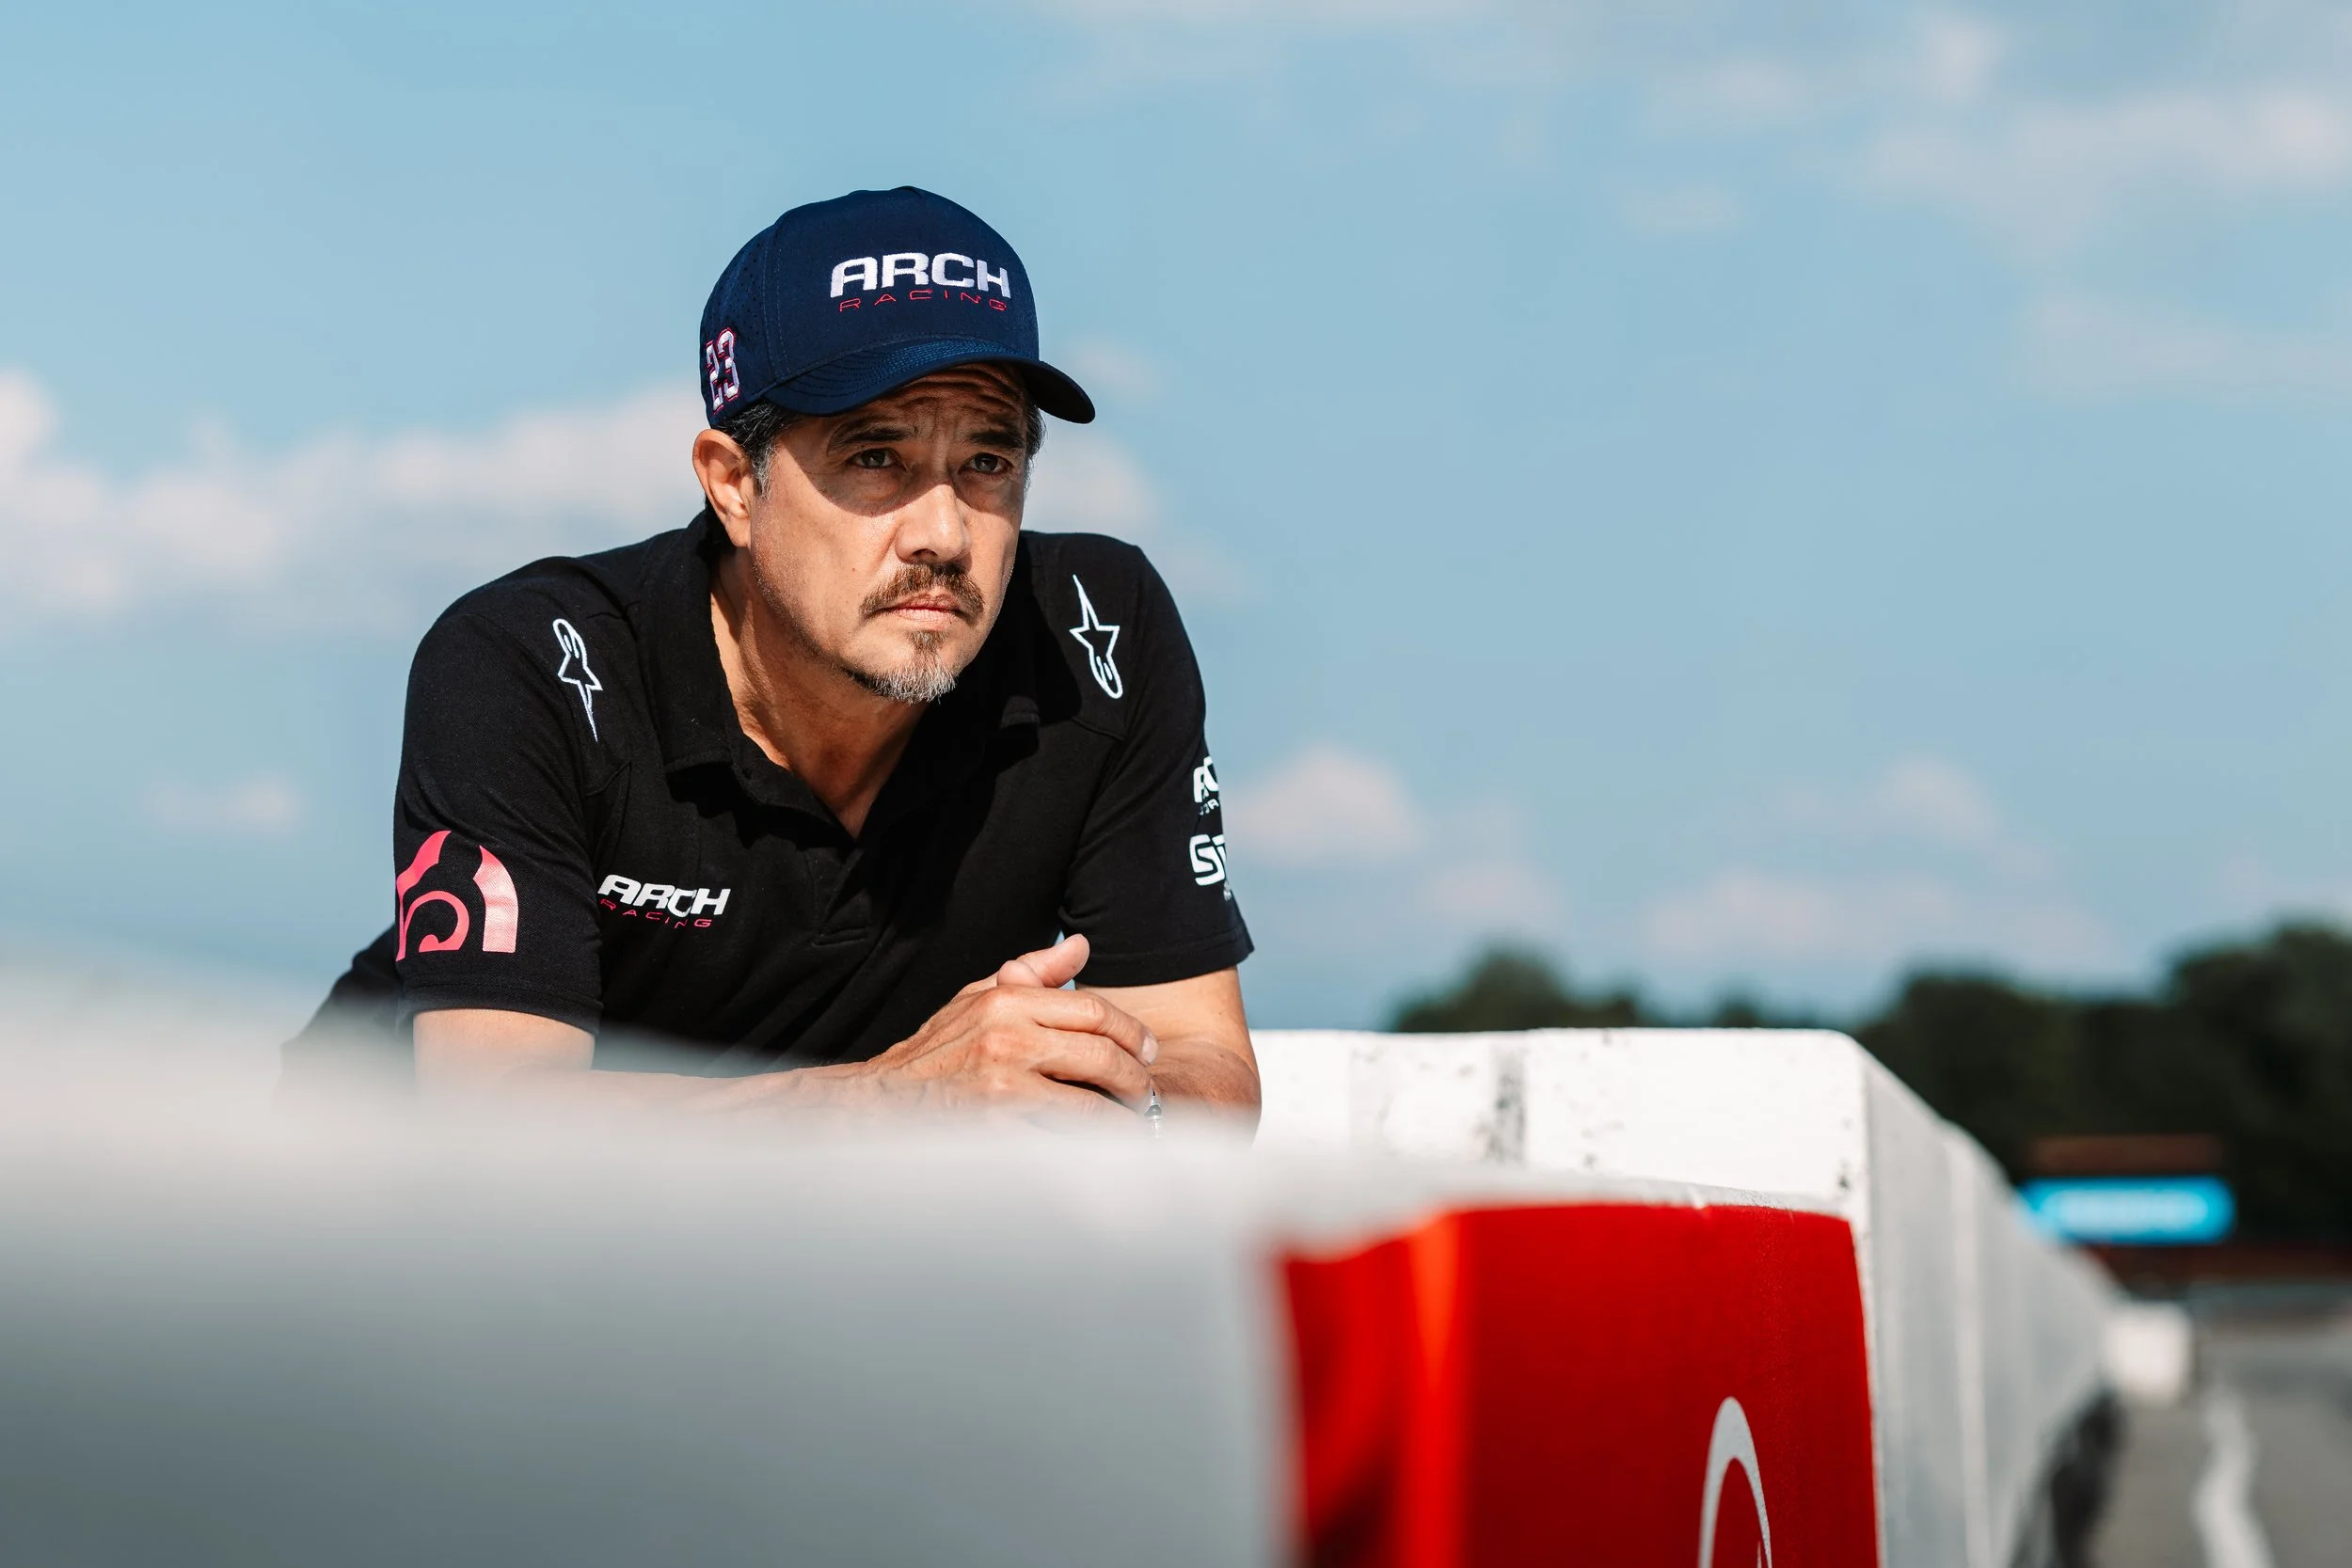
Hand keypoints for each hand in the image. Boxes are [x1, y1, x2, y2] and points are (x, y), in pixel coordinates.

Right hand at [856, 935, 1158, 1122]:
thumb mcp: (976, 1001)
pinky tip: (1099, 1153)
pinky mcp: (996, 1132)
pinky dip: (1087, 1150)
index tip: (1148, 1051)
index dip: (1133, 1033)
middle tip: (1146, 1093)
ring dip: (1120, 1120)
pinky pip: (1061, 1144)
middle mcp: (1007, 1040)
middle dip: (1136, 1078)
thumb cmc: (933, 1054)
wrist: (878, 1104)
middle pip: (1102, 1056)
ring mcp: (1002, 1088)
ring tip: (1130, 1125)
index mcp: (1006, 1003)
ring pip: (1089, 1106)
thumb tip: (1079, 946)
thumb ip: (1030, 974)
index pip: (1094, 1011)